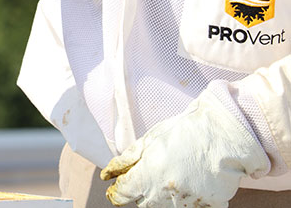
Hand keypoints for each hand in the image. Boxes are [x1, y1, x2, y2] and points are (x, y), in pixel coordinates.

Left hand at [100, 91, 267, 206]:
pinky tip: (192, 182)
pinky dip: (187, 199)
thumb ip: (128, 160)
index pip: (123, 194)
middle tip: (150, 175)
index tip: (114, 190)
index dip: (116, 192)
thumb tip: (109, 173)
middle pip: (143, 204)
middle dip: (141, 192)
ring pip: (165, 207)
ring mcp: (186, 203)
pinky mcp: (208, 207)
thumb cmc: (185, 131)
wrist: (223, 134)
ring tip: (174, 175)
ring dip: (163, 196)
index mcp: (147, 176)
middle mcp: (164, 194)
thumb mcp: (150, 140)